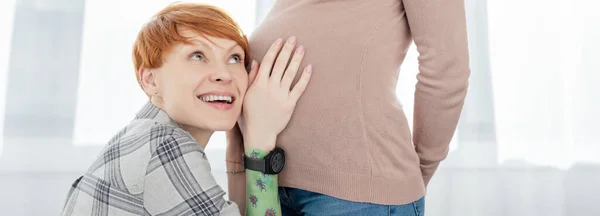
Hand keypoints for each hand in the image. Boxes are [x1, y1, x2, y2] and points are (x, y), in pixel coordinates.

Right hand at [241, 36, 311, 150]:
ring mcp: (281, 95)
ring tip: (301, 48)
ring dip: (296, 59)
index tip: (280, 40)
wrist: (259, 133)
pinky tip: (309, 68)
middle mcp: (270, 87)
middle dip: (287, 50)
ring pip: (290, 73)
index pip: (268, 62)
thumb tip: (256, 61)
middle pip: (280, 64)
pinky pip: (299, 88)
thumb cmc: (249, 115)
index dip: (274, 49)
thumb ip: (251, 78)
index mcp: (259, 84)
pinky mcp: (290, 104)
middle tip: (293, 38)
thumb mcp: (245, 95)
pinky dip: (305, 78)